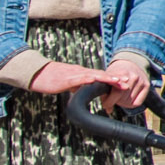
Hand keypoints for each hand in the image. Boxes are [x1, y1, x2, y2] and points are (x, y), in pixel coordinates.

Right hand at [32, 57, 148, 108]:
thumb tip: (84, 92)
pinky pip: (79, 78)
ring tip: (118, 81)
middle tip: (127, 82)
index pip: (100, 76)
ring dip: (107, 78)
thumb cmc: (51, 79)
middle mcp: (80, 72)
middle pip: (101, 74)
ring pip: (93, 75)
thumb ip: (77, 86)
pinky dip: (89, 78)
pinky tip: (96, 80)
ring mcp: (74, 74)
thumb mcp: (67, 84)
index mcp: (81, 74)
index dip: (112, 79)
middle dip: (114, 79)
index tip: (124, 83)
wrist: (37, 74)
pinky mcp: (66, 78)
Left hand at [96, 55, 151, 108]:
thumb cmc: (116, 73)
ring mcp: (141, 81)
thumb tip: (108, 110)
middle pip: (122, 98)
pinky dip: (130, 104)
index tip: (105, 104)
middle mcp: (134, 76)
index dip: (109, 101)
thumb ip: (105, 92)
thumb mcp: (108, 78)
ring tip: (119, 97)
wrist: (129, 63)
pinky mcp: (147, 85)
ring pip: (129, 102)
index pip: (117, 92)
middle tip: (111, 99)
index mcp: (122, 73)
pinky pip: (137, 103)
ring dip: (122, 103)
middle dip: (115, 101)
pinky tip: (127, 99)